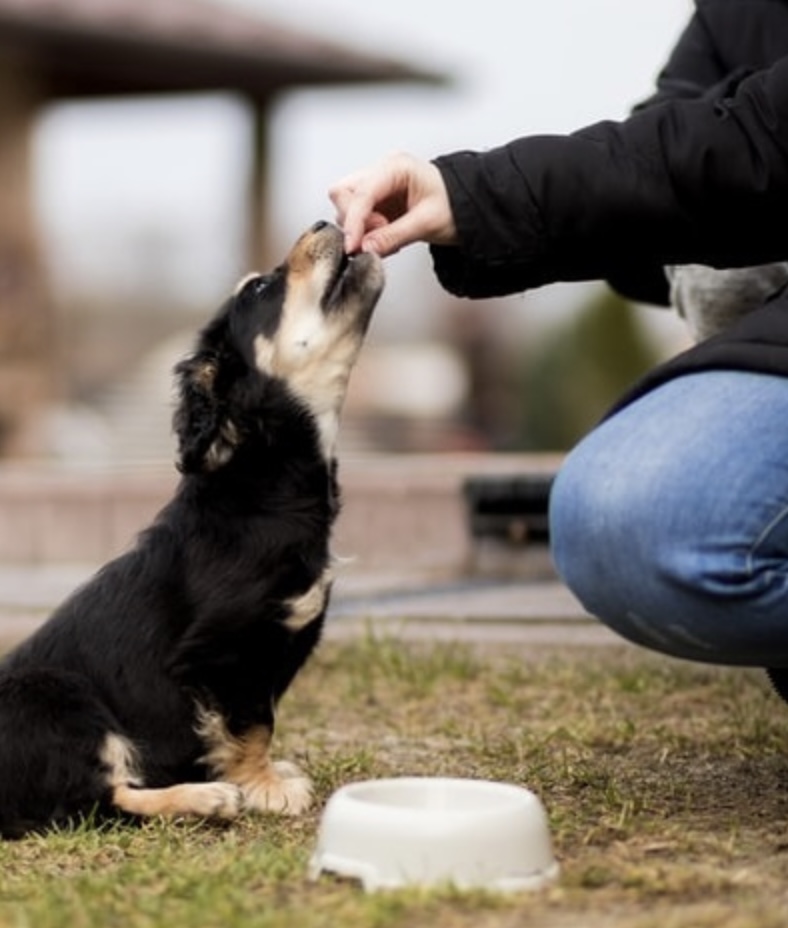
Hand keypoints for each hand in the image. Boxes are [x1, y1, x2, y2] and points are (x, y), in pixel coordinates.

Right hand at [329, 152, 457, 256]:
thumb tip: (365, 249)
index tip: (352, 246)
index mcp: (396, 167)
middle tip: (379, 235)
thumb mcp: (427, 223)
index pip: (361, 192)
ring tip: (387, 237)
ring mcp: (378, 187)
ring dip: (360, 228)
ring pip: (346, 206)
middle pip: (343, 193)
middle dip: (354, 221)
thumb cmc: (455, 206)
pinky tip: (386, 238)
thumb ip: (392, 236)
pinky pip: (358, 218)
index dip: (353, 222)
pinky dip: (366, 233)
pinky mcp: (377, 203)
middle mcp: (382, 172)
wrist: (469, 208)